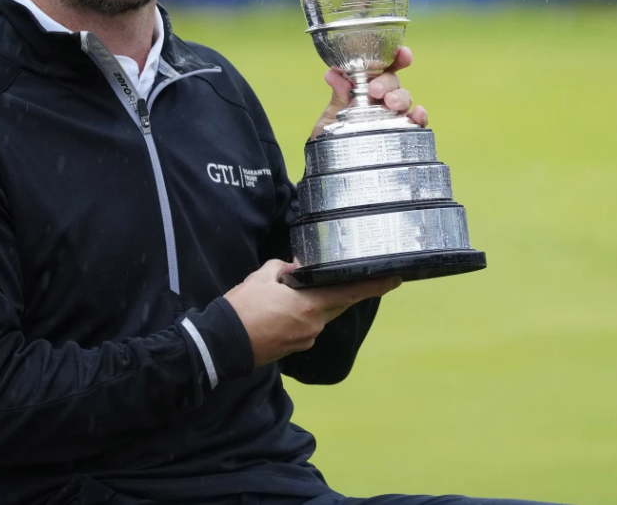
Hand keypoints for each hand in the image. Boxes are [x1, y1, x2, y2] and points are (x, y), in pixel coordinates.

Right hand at [223, 260, 400, 365]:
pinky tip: (285, 309)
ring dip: (316, 302)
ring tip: (294, 292)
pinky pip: (307, 326)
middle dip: (343, 290)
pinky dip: (303, 315)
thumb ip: (286, 269)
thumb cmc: (242, 308)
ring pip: (321, 315)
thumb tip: (297, 269)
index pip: (351, 293)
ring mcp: (306, 339)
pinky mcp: (295, 348)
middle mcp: (315, 325)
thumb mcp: (263, 277)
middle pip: (339, 304)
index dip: (376, 286)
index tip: (395, 279)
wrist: (221, 345)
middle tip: (350, 276)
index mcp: (311, 305)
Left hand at [310, 45, 428, 139]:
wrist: (331, 169)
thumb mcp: (329, 118)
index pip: (383, 68)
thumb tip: (333, 75)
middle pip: (394, 82)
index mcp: (366, 88)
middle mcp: (383, 99)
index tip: (402, 53)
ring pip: (405, 99)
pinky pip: (416, 123)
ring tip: (390, 103)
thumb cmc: (331, 140)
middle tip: (375, 90)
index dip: (396, 57)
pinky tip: (417, 115)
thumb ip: (337, 97)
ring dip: (401, 97)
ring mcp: (394, 116)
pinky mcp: (402, 134)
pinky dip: (420, 117)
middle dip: (388, 82)